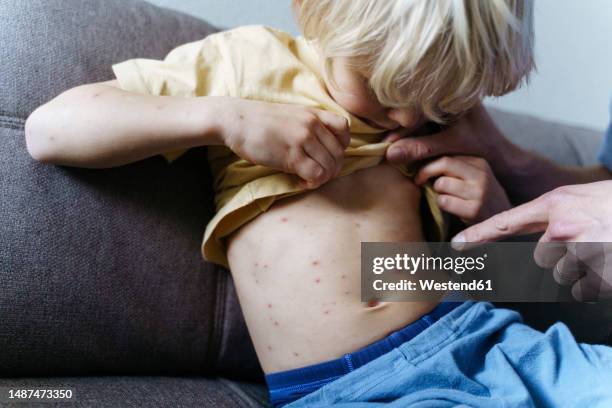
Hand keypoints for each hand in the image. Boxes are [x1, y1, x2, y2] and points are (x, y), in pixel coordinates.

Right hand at [221, 98, 349, 188]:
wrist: (236, 120)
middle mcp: (312, 125)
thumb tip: (321, 148)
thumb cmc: (260, 121)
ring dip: (322, 178)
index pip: (344, 129)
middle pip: (339, 153)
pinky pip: (316, 174)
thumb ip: (308, 126)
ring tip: (308, 180)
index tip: (327, 154)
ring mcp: (302, 140)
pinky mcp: (291, 156)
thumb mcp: (291, 114)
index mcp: (313, 114)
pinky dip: (312, 183)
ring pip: (329, 165)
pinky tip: (301, 182)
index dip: (341, 146)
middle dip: (332, 168)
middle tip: (318, 174)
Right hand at [385, 103, 508, 170]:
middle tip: (384, 144)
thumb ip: (421, 149)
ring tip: (389, 143)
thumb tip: (389, 154)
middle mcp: (451, 91)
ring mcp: (448, 100)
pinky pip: (423, 117)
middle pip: (416, 106)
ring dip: (404, 128)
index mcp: (456, 92)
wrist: (500, 155)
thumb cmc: (480, 148)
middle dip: (399, 125)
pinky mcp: (446, 110)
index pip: (420, 107)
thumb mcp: (449, 147)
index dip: (402, 127)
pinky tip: (401, 140)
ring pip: (418, 111)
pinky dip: (412, 128)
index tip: (388, 143)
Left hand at [415, 156, 510, 224]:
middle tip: (419, 181)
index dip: (428, 164)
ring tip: (445, 197)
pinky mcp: (474, 209)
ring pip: (441, 183)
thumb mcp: (473, 177)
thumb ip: (454, 167)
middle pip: (444, 163)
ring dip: (436, 192)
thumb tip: (420, 158)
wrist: (501, 221)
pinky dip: (441, 204)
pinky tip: (450, 208)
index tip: (419, 173)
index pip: (446, 156)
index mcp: (480, 163)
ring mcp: (479, 192)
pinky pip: (444, 201)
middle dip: (426, 172)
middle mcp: (481, 175)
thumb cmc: (478, 197)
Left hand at [452, 181, 611, 300]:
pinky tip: (611, 263)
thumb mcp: (585, 197)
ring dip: (580, 269)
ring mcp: (582, 251)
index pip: (505, 221)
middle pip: (541, 256)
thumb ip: (558, 214)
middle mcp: (563, 227)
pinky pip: (585, 288)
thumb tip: (542, 236)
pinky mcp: (601, 274)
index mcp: (556, 204)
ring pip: (563, 273)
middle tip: (589, 242)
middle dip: (560, 255)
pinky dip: (598, 282)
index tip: (455, 246)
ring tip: (604, 251)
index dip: (478, 234)